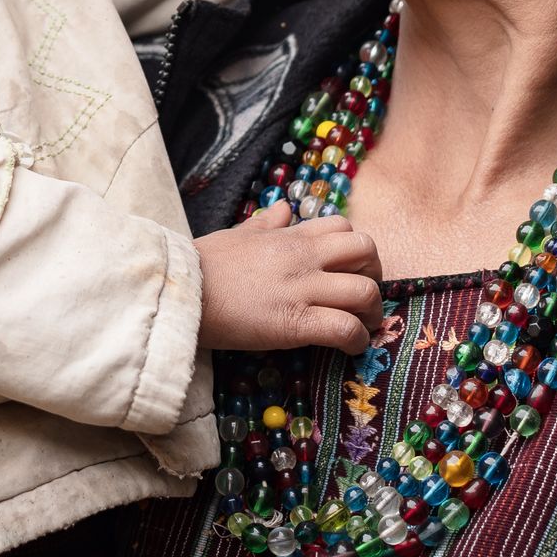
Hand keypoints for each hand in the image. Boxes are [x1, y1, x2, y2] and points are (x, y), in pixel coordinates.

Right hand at [194, 206, 385, 354]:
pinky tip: (349, 348)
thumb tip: (284, 208)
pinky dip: (356, 341)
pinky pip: (345, 329)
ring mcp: (302, 290)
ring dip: (372, 313)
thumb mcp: (236, 235)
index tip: (350, 270)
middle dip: (374, 275)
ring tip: (363, 326)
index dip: (357, 250)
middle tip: (363, 298)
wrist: (181, 293)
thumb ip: (265, 224)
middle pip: (367, 252)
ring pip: (365, 292)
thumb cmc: (202, 266)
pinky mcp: (295, 323)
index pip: (345, 228)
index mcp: (289, 237)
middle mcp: (303, 258)